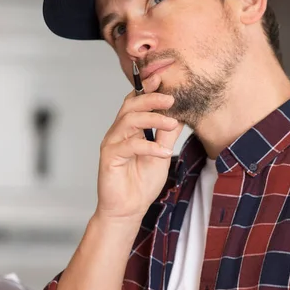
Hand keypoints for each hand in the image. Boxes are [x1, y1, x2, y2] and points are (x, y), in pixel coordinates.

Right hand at [96, 73, 183, 220]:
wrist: (128, 210)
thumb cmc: (142, 183)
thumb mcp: (161, 154)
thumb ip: (167, 134)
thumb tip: (180, 114)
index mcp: (130, 129)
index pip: (136, 102)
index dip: (148, 89)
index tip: (165, 78)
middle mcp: (118, 132)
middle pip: (130, 105)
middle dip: (151, 98)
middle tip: (171, 98)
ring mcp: (112, 144)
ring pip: (128, 120)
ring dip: (152, 118)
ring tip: (171, 122)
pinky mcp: (109, 158)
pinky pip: (129, 146)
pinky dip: (149, 147)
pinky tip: (164, 152)